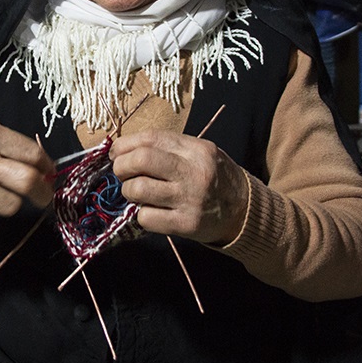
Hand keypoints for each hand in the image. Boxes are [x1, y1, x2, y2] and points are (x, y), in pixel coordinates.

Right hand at [0, 117, 54, 224]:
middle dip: (43, 192)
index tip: (47, 171)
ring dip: (12, 201)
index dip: (47, 165)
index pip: (32, 154)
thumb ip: (9, 142)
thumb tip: (42, 165)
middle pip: (27, 183)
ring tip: (1, 190)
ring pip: (10, 206)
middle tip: (44, 194)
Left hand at [110, 130, 247, 245]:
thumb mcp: (200, 153)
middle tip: (121, 172)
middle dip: (121, 166)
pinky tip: (151, 211)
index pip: (150, 138)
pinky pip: (146, 217)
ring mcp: (190, 199)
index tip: (115, 152)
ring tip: (135, 192)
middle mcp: (194, 172)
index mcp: (196, 149)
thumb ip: (168, 148)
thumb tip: (124, 149)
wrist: (245, 212)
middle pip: (140, 161)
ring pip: (138, 189)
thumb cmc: (215, 178)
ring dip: (128, 191)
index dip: (125, 144)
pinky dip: (141, 214)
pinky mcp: (186, 224)